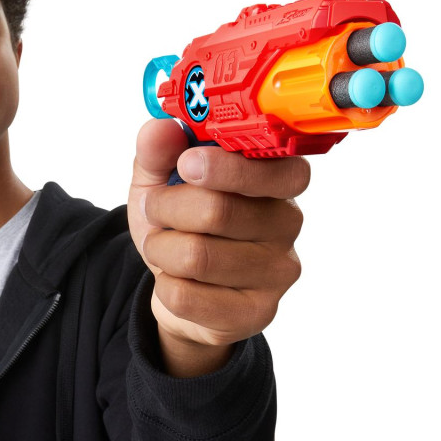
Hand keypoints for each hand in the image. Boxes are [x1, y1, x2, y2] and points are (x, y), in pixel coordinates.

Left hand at [127, 119, 309, 376]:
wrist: (178, 288)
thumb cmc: (180, 224)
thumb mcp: (161, 181)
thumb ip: (158, 151)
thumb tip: (159, 127)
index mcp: (276, 180)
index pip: (279, 169)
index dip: (228, 167)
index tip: (185, 163)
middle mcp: (288, 223)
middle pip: (219, 211)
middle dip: (167, 208)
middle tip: (153, 207)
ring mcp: (278, 271)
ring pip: (198, 255)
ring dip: (161, 248)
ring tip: (160, 245)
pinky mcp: (258, 312)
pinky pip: (188, 296)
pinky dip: (164, 284)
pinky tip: (174, 279)